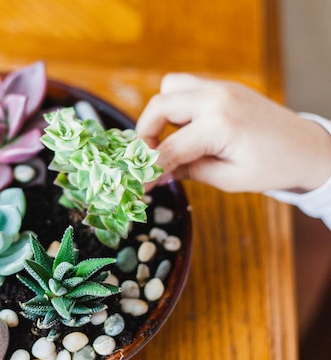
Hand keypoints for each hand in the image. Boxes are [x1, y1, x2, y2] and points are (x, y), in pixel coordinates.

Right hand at [136, 73, 330, 192]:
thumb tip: (156, 173)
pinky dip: (177, 105)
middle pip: (160, 106)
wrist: (308, 148)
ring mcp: (221, 88)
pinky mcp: (224, 87)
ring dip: (160, 113)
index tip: (139, 184)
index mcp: (220, 125)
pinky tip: (185, 129)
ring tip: (166, 139)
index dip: (148, 170)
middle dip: (146, 134)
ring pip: (170, 87)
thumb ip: (188, 171)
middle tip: (148, 157)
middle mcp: (217, 99)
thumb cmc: (274, 168)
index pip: (168, 148)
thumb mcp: (228, 178)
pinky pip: (187, 87)